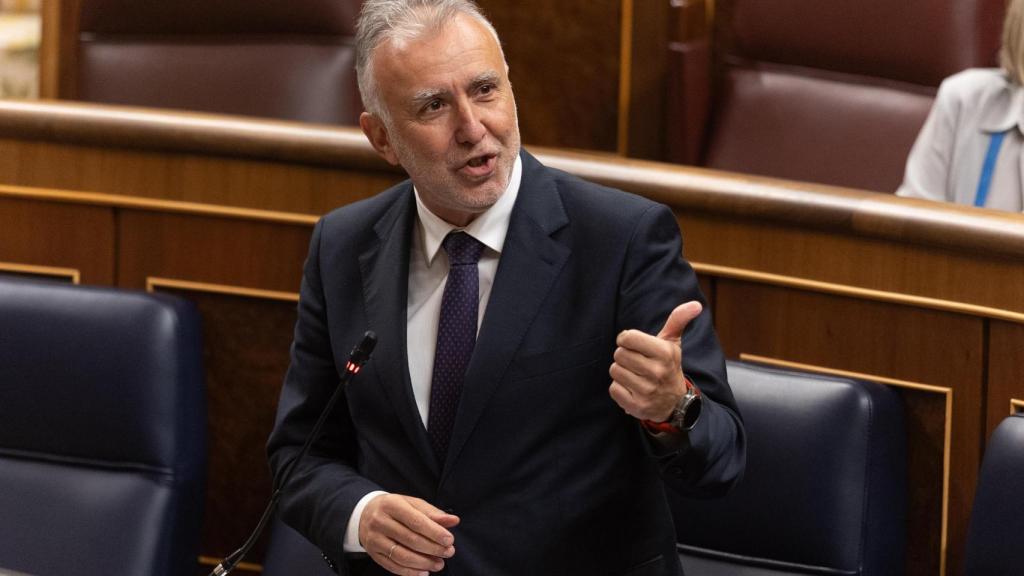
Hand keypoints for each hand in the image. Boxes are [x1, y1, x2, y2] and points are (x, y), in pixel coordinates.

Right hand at [359, 494, 459, 574]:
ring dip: (424, 563)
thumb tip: (453, 521)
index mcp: (391, 504)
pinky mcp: (373, 553)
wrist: (365, 514)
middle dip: (433, 548)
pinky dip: (410, 572)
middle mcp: (380, 521)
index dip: (434, 532)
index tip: (449, 540)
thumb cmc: (395, 508)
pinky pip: (393, 566)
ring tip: (439, 564)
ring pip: (401, 555)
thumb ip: (433, 513)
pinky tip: (424, 572)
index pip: (415, 521)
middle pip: (410, 539)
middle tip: (449, 552)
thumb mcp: (412, 504)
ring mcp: (374, 539)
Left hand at [608, 301, 701, 421]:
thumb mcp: (673, 343)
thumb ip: (678, 320)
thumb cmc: (668, 366)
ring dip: (622, 372)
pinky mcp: (637, 406)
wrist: (675, 403)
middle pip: (619, 354)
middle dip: (624, 356)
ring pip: (615, 371)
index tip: (633, 344)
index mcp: (665, 353)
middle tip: (637, 362)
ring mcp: (647, 391)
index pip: (627, 337)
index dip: (626, 339)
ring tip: (636, 375)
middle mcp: (657, 372)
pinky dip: (619, 388)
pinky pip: (613, 389)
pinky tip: (632, 389)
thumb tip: (696, 304)